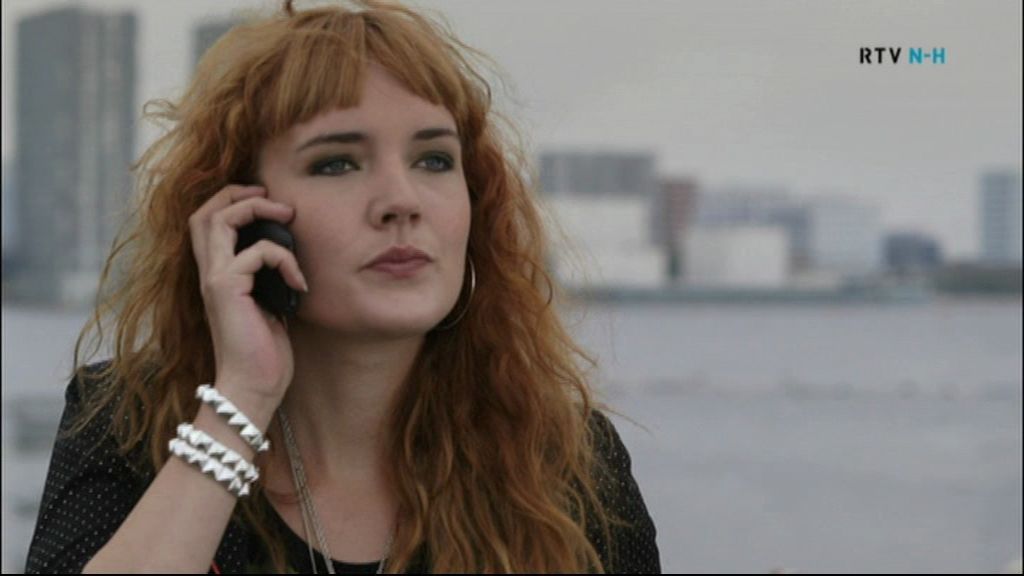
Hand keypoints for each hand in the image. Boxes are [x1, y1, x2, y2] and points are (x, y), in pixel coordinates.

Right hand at [188, 184, 306, 406]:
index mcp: (217, 275)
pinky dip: (284, 258)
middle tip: (275, 199)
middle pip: (204, 211)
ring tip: (288, 218)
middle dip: (239, 194)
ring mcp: (214, 281)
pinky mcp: (227, 291)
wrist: (253, 388)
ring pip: (219, 220)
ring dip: (257, 210)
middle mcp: (209, 274)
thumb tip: (289, 257)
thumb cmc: (264, 353)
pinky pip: (257, 253)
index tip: (267, 200)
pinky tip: (299, 283)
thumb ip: (268, 279)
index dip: (230, 200)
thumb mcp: (269, 305)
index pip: (207, 222)